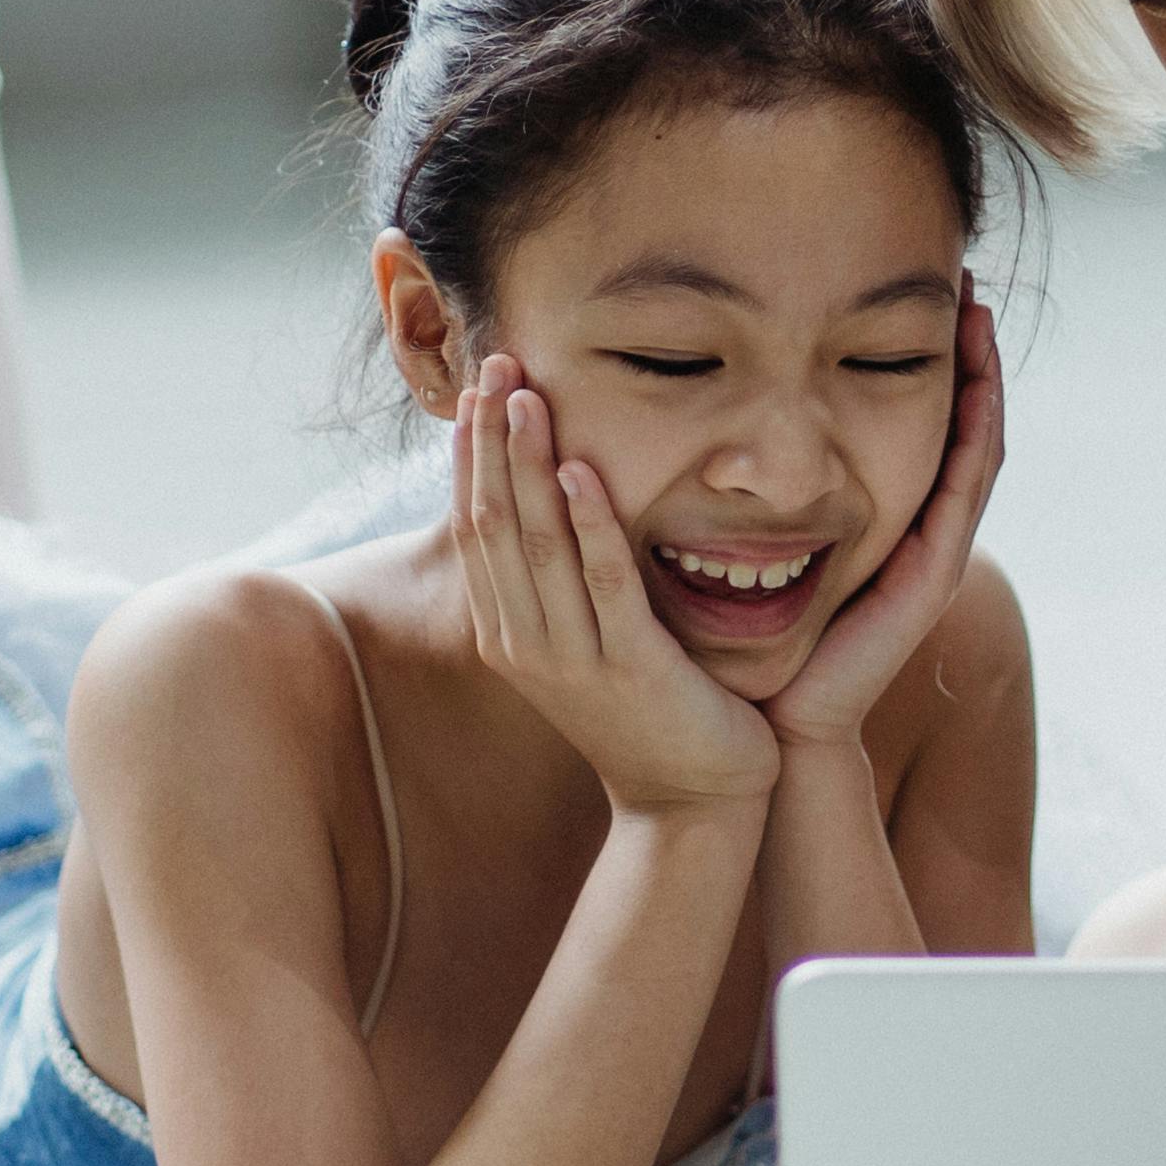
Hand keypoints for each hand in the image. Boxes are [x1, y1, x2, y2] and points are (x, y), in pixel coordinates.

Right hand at [451, 359, 779, 821]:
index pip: (474, 525)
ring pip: (537, 544)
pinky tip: (580, 472)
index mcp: (507, 633)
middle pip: (493, 524)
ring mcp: (572, 660)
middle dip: (492, 441)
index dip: (473, 453)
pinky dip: (589, 524)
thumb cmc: (645, 709)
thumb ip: (558, 580)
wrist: (692, 800)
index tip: (482, 384)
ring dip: (528, 465)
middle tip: (499, 365)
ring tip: (526, 398)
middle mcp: (525, 644)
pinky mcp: (629, 668)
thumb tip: (545, 498)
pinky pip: (603, 583)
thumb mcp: (582, 640)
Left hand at [771, 283, 1005, 752]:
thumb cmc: (752, 638)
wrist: (775, 721)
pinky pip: (965, 489)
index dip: (928, 359)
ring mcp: (932, 550)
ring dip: (983, 380)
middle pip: (962, 423)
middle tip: (965, 284)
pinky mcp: (931, 573)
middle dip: (966, 354)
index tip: (922, 292)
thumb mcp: (752, 541)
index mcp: (884, 515)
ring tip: (978, 315)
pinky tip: (978, 386)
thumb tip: (708, 424)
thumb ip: (747, 491)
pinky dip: (977, 433)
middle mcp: (918, 527)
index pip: (922, 421)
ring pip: (976, 447)